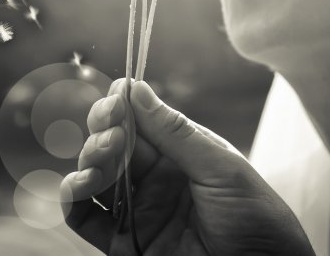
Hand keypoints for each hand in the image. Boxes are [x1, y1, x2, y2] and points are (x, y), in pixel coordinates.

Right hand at [61, 79, 314, 255]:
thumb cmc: (256, 220)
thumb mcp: (222, 168)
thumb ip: (175, 132)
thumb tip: (136, 89)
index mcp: (180, 154)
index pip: (139, 121)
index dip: (121, 105)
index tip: (116, 97)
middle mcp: (154, 179)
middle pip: (111, 145)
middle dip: (104, 130)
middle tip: (112, 130)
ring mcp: (137, 210)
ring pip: (94, 176)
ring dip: (88, 159)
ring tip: (102, 157)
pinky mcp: (123, 244)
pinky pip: (85, 217)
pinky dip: (73, 197)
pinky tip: (81, 184)